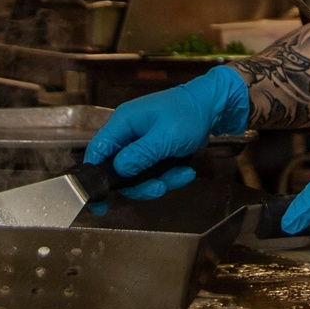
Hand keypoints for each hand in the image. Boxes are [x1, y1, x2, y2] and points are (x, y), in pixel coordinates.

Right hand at [83, 66, 249, 203]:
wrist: (214, 106)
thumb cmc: (190, 114)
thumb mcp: (166, 137)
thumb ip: (141, 154)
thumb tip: (119, 170)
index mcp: (124, 122)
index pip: (98, 150)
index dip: (95, 177)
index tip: (100, 202)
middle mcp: (128, 132)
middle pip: (120, 169)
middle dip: (142, 183)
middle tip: (161, 187)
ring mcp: (142, 141)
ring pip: (140, 174)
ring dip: (161, 180)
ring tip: (183, 174)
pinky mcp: (154, 149)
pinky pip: (154, 171)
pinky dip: (170, 174)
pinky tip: (186, 170)